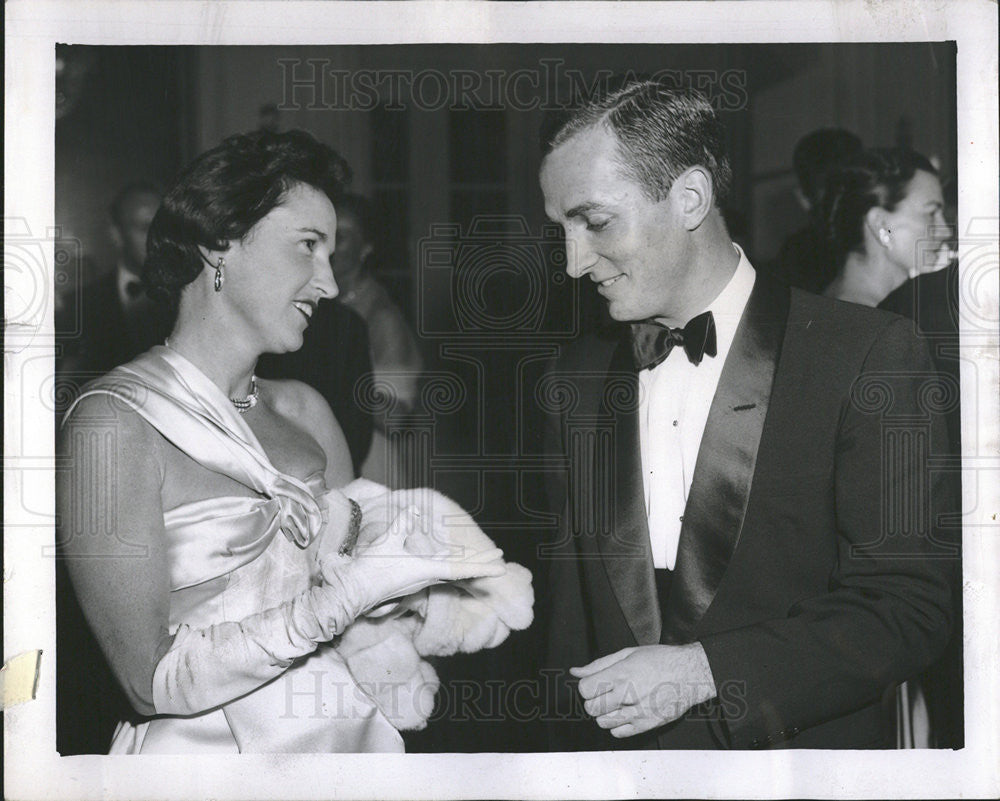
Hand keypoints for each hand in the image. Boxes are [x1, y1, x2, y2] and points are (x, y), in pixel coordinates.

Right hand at [320, 506, 505, 618]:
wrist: (354, 591)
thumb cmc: (372, 569)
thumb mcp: (387, 541)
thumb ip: (402, 523)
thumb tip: (415, 511)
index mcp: (427, 570)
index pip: (461, 569)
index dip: (482, 566)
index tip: (501, 567)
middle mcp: (427, 576)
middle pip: (460, 569)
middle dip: (480, 562)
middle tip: (501, 557)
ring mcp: (419, 579)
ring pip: (449, 569)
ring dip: (465, 563)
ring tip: (480, 557)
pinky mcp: (410, 578)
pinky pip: (435, 569)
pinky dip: (447, 562)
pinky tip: (447, 556)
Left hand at [570, 644, 716, 737]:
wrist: (690, 674)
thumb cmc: (661, 660)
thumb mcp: (628, 653)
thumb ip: (599, 664)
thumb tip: (576, 671)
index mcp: (621, 674)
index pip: (585, 689)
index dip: (586, 687)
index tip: (593, 685)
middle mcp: (628, 694)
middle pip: (591, 708)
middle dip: (593, 701)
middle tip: (604, 694)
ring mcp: (638, 712)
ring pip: (602, 722)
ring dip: (604, 713)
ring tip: (616, 702)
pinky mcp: (647, 724)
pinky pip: (619, 733)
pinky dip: (617, 725)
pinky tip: (625, 712)